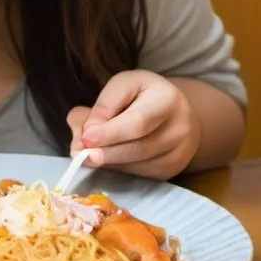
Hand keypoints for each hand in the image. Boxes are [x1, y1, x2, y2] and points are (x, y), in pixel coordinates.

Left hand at [66, 70, 200, 178]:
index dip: (110, 133)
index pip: (138, 122)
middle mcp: (179, 129)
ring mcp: (178, 154)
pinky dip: (118, 169)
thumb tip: (85, 133)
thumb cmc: (143, 95)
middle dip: (106, 153)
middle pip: (138, 148)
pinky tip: (105, 161)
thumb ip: (103, 105)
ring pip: (138, 165)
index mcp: (168, 99)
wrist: (176, 113)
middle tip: (80, 154)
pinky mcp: (171, 171)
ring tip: (85, 156)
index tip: (86, 137)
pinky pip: (140, 174)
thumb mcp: (122, 86)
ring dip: (108, 163)